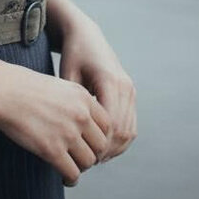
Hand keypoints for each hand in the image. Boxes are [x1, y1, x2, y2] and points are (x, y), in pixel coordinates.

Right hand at [0, 63, 111, 185]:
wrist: (2, 89)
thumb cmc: (23, 85)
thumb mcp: (58, 85)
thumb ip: (74, 103)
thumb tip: (83, 123)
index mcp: (83, 97)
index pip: (107, 124)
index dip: (99, 137)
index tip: (90, 143)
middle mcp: (80, 114)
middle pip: (101, 145)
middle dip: (93, 153)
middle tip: (81, 158)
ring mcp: (67, 132)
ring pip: (89, 161)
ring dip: (81, 167)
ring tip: (71, 168)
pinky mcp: (52, 149)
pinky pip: (72, 172)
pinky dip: (70, 179)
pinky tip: (65, 178)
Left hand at [58, 9, 136, 162]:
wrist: (86, 35)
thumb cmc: (72, 54)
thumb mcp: (68, 75)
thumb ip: (72, 103)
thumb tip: (68, 136)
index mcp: (110, 81)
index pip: (111, 124)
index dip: (99, 144)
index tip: (82, 155)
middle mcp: (125, 87)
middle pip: (122, 131)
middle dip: (106, 150)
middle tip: (87, 162)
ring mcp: (131, 91)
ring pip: (129, 131)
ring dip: (114, 149)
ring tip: (94, 158)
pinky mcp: (130, 94)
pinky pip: (130, 125)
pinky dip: (120, 140)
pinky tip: (103, 148)